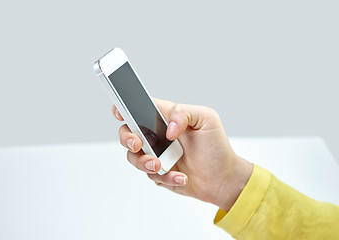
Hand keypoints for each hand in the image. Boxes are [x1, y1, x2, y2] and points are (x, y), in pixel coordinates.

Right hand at [112, 98, 252, 211]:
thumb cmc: (216, 146)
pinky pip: (151, 175)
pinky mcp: (158, 173)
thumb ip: (183, 112)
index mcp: (165, 118)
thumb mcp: (206, 119)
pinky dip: (166, 177)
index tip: (120, 113)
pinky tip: (181, 176)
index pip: (139, 108)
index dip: (124, 108)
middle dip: (127, 139)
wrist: (222, 178)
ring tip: (161, 166)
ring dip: (144, 162)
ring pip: (134, 157)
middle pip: (128, 133)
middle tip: (137, 145)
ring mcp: (156, 154)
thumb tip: (168, 129)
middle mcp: (157, 135)